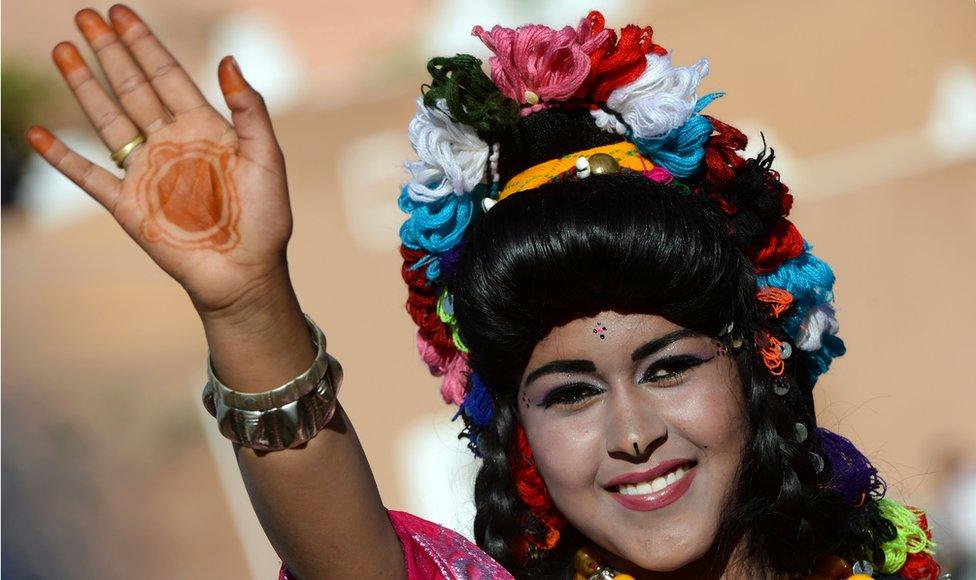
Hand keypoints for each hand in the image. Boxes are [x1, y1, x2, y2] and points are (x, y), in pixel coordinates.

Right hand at [27, 5, 292, 316]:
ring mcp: (146, 173)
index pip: (167, 75)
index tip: (120, 11)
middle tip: (84, 14)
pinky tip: (37, 132)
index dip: (144, 43)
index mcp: (204, 128)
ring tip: (62, 49)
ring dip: (84, 86)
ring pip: (107, 119)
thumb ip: (249, 110)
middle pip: (132, 87)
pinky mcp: (128, 205)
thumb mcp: (266, 158)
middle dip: (109, 51)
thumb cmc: (264, 219)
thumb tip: (227, 58)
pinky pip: (87, 176)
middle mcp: (170, 143)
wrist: (246, 273)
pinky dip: (61, 156)